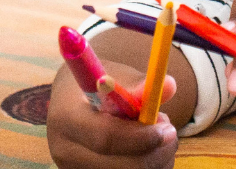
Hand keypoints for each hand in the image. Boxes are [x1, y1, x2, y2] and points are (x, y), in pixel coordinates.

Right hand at [45, 62, 179, 168]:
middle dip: (154, 153)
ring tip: (157, 137)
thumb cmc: (97, 86)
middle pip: (118, 166)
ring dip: (154, 162)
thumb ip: (139, 84)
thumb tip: (170, 86)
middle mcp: (64, 150)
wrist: (71, 103)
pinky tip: (148, 152)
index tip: (165, 129)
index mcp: (66, 117)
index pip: (105, 137)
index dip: (140, 137)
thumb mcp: (114, 76)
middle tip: (171, 134)